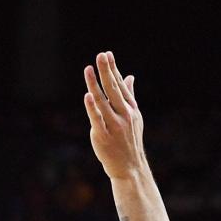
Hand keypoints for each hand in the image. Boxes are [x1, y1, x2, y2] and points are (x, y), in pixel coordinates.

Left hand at [83, 51, 144, 180]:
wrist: (130, 166)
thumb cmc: (129, 140)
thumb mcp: (133, 116)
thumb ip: (129, 95)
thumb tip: (129, 76)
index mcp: (130, 108)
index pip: (120, 85)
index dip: (113, 69)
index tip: (107, 54)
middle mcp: (124, 115)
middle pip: (113, 89)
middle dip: (106, 71)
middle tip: (100, 55)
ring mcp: (114, 125)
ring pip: (103, 101)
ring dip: (95, 85)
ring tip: (88, 69)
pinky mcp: (103, 136)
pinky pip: (97, 119)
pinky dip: (92, 108)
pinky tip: (87, 96)